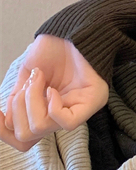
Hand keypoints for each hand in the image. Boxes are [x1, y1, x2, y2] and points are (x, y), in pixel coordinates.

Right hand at [0, 35, 108, 152]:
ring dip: (31, 99)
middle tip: (29, 82)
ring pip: (41, 127)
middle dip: (18, 107)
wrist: (70, 29)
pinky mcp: (94, 102)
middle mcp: (64, 115)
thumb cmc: (52, 50)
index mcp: (46, 111)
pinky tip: (52, 89)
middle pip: (27, 136)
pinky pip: (66, 122)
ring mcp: (80, 110)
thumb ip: (17, 100)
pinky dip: (52, 106)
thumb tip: (8, 122)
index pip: (23, 140)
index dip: (4, 130)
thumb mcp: (26, 77)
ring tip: (40, 78)